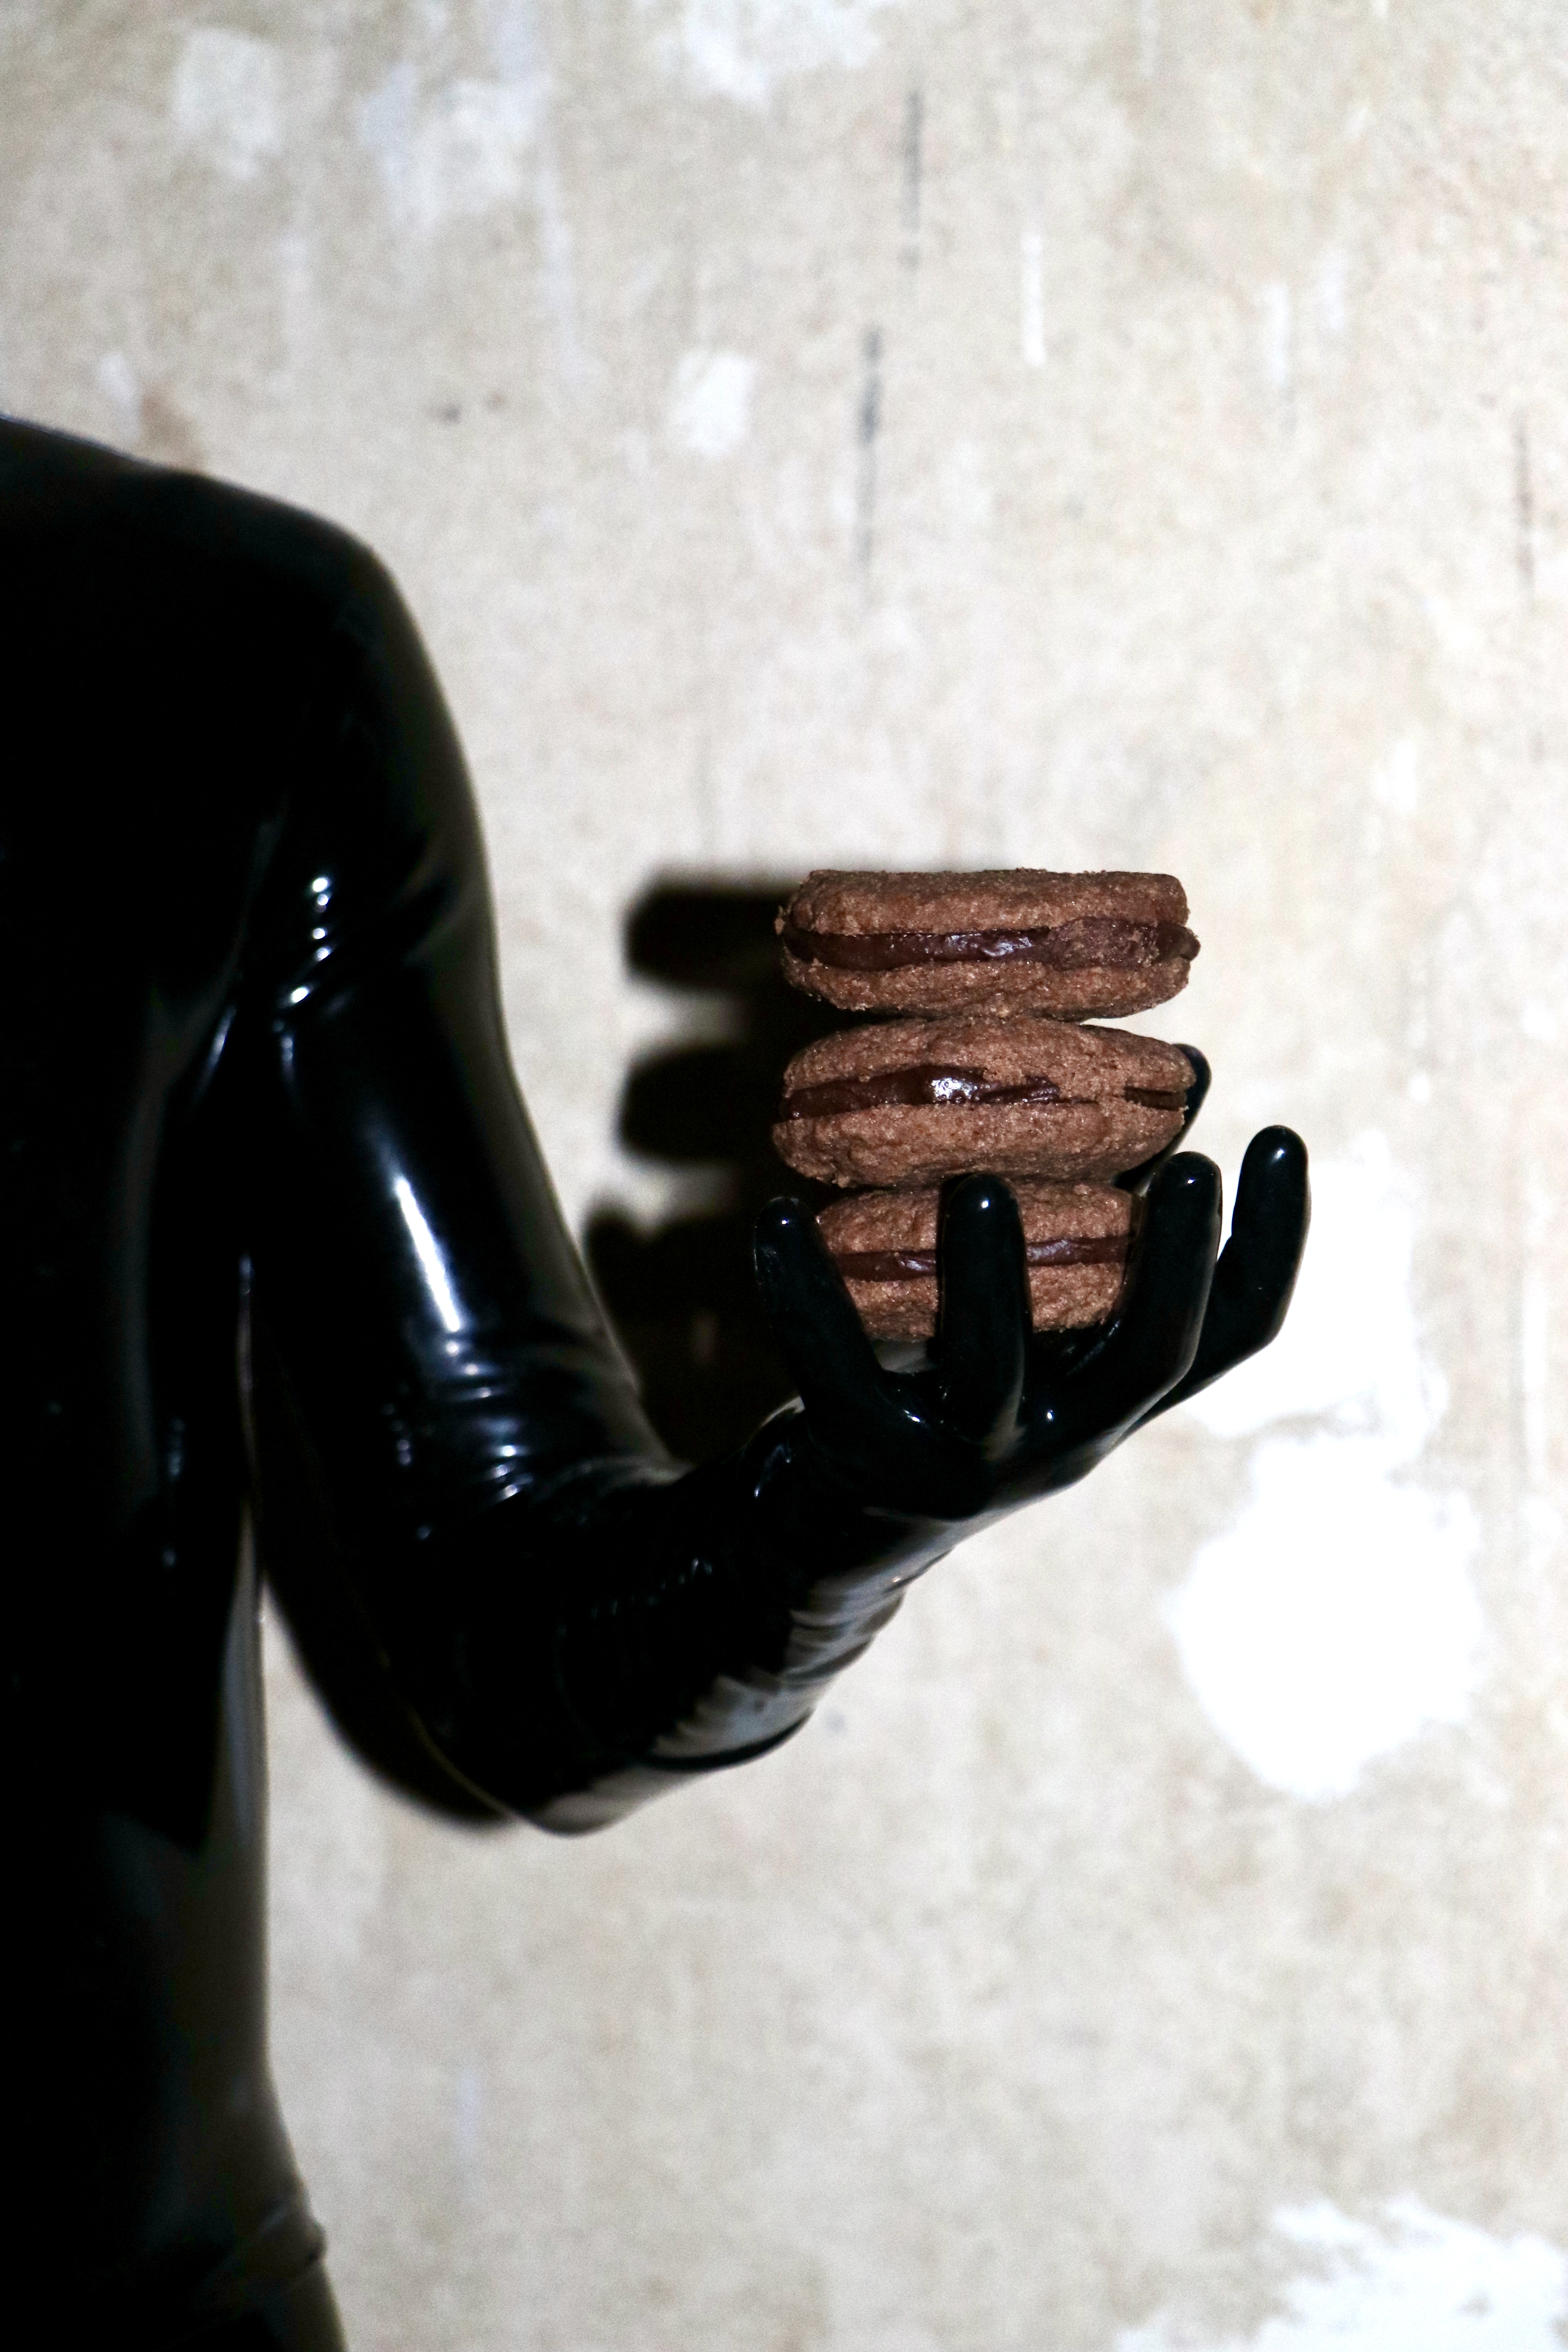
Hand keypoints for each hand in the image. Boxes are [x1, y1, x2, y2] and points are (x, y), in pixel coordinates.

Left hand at [753, 1057, 1307, 1524]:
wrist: (838, 1528)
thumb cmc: (959, 1382)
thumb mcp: (1042, 1315)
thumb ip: (1102, 1216)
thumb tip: (1185, 1071)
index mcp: (1116, 1394)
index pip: (1232, 1333)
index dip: (1270, 1243)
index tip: (1284, 1138)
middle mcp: (1068, 1436)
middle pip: (1146, 1361)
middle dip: (1171, 1264)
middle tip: (1189, 1164)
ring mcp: (972, 1459)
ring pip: (993, 1375)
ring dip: (992, 1282)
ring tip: (981, 1188)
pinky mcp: (868, 1461)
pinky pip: (835, 1373)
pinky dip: (804, 1295)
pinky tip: (777, 1217)